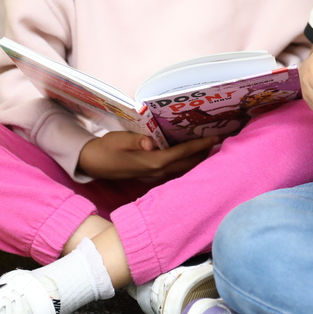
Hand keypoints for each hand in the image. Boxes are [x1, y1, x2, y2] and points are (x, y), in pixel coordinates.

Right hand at [77, 131, 218, 179]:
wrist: (92, 163)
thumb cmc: (105, 148)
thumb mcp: (119, 140)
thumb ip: (136, 140)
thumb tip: (150, 142)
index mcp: (151, 162)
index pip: (181, 154)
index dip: (199, 146)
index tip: (215, 138)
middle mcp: (156, 171)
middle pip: (187, 164)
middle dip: (204, 153)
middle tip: (220, 140)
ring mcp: (153, 175)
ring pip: (182, 168)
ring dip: (197, 159)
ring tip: (211, 147)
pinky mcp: (150, 174)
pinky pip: (174, 169)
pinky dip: (186, 162)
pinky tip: (191, 155)